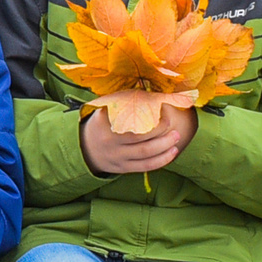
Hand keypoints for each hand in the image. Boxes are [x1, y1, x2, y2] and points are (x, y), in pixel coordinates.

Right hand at [80, 102, 197, 174]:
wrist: (85, 148)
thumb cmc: (101, 124)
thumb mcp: (103, 110)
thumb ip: (121, 102)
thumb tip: (149, 93)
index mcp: (104, 124)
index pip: (128, 119)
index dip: (148, 114)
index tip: (160, 107)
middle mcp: (110, 142)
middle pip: (140, 138)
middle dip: (160, 130)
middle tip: (171, 122)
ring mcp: (117, 157)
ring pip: (145, 153)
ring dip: (164, 145)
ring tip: (177, 136)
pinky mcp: (124, 168)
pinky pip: (146, 166)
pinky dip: (162, 160)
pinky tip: (173, 152)